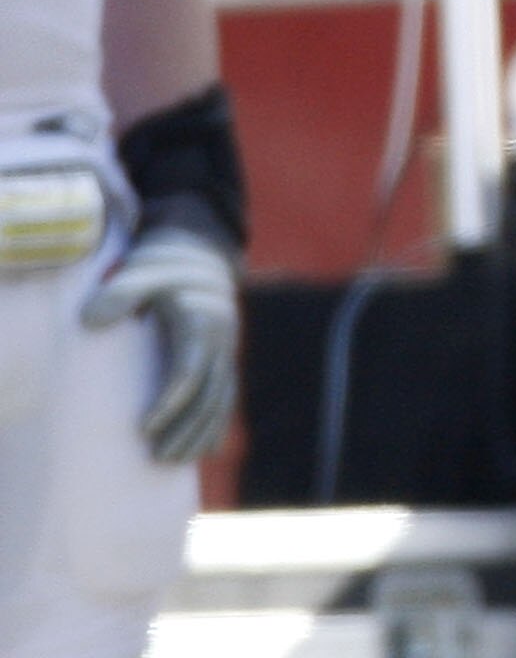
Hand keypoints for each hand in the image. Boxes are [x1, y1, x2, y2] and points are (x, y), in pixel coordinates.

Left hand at [80, 226, 240, 461]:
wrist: (200, 254)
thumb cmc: (162, 266)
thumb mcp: (139, 271)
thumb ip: (117, 293)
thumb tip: (90, 322)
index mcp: (201, 319)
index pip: (188, 369)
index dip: (169, 402)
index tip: (143, 428)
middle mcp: (221, 339)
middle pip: (208, 394)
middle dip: (184, 428)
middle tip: (155, 456)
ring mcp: (226, 351)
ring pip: (221, 401)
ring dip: (199, 433)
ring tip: (170, 460)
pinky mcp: (224, 359)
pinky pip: (226, 398)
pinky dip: (215, 425)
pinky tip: (201, 450)